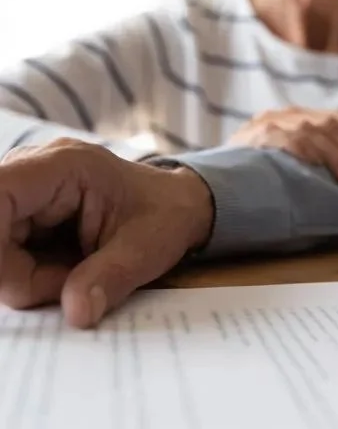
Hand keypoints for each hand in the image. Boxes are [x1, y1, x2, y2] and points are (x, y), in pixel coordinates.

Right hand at [0, 139, 212, 327]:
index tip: (15, 283)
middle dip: (20, 275)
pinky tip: (66, 271)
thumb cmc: (166, 215)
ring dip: (28, 279)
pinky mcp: (20, 215)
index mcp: (63, 166)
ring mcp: (23, 194)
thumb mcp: (148, 249)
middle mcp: (31, 171)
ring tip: (77, 275)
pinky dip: (31, 276)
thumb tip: (76, 314)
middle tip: (70, 287)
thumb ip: (110, 278)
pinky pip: (6, 255)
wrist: (177, 205)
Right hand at [229, 107, 337, 192]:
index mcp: (296, 117)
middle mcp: (285, 115)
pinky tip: (326, 171)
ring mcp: (270, 122)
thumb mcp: (288, 162)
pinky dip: (312, 153)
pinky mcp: (257, 136)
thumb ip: (315, 158)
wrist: (206, 184)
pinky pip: (292, 139)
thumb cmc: (255, 181)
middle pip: (335, 124)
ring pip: (317, 132)